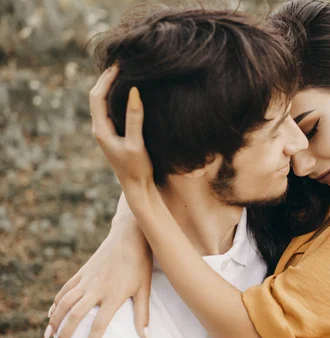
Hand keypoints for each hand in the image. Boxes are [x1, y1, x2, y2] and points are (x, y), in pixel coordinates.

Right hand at [44, 204, 151, 337]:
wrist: (130, 235)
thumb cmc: (141, 263)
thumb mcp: (145, 288)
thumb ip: (143, 316)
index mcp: (113, 295)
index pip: (99, 326)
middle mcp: (96, 288)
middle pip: (75, 316)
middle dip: (64, 336)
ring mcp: (87, 279)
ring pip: (64, 303)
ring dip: (54, 321)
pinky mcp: (82, 272)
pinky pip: (65, 290)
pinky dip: (56, 303)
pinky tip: (51, 314)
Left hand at [89, 65, 152, 189]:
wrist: (137, 188)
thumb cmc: (137, 168)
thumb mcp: (137, 143)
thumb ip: (135, 118)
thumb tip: (134, 91)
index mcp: (101, 129)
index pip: (97, 96)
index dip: (106, 78)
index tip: (120, 65)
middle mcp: (100, 128)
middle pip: (97, 96)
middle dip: (107, 78)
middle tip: (121, 63)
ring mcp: (106, 131)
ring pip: (103, 102)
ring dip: (111, 86)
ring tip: (124, 72)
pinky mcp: (115, 134)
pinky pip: (111, 109)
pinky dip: (117, 96)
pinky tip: (129, 92)